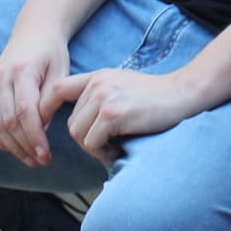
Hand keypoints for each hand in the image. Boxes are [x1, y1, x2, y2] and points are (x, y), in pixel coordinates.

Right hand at [0, 25, 73, 165]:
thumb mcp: (60, 72)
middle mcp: (0, 78)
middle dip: (25, 147)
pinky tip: (14, 148)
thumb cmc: (51, 53)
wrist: (33, 32)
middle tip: (42, 161)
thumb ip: (50, 100)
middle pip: (7, 122)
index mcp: (22, 71)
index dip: (34, 137)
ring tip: (30, 159)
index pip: (24, 111)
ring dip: (12, 148)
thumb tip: (42, 129)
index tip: (45, 155)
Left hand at [59, 64, 200, 160]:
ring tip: (116, 146)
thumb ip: (100, 97)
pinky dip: (104, 153)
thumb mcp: (122, 88)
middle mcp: (97, 84)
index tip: (48, 126)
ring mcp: (104, 97)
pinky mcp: (113, 113)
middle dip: (87, 141)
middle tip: (109, 145)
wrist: (183, 95)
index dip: (47, 108)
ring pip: (79, 135)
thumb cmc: (156, 99)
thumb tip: (78, 126)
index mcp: (97, 77)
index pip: (58, 89)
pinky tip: (120, 148)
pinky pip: (92, 142)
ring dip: (95, 149)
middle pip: (71, 124)